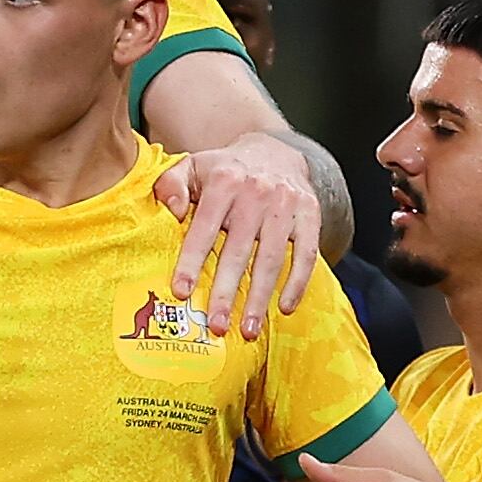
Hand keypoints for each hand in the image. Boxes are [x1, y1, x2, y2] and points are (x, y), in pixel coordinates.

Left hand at [153, 133, 322, 337]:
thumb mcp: (191, 166)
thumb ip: (171, 184)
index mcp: (223, 181)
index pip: (204, 228)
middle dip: (227, 292)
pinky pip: (306, 253)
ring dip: (261, 297)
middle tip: (216, 326)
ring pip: (273, 258)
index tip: (181, 292)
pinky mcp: (311, 214)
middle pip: (239, 250)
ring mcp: (286, 204)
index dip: (191, 262)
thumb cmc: (224, 170)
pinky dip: (298, 282)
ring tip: (248, 330)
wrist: (274, 151)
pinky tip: (284, 308)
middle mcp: (256, 192)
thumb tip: (171, 211)